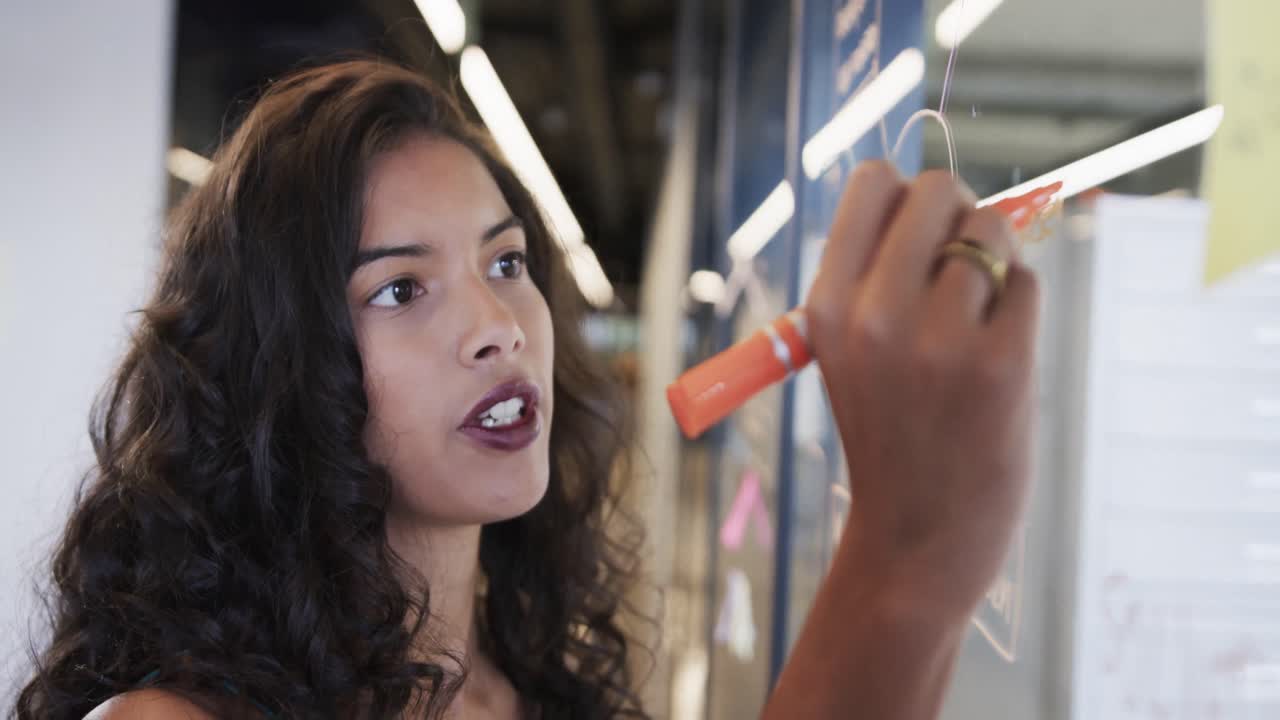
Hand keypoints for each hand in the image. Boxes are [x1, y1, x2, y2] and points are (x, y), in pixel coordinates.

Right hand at [803, 161, 1039, 620]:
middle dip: (956, 215)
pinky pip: (1026, 283)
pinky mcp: (1001, 365)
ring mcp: (939, 341)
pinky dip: (1019, 306)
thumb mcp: (848, 352)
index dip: (903, 194)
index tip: (915, 232)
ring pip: (990, 229)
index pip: (872, 182)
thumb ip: (877, 275)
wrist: (917, 535)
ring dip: (995, 260)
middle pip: (937, 189)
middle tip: (955, 270)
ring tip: (975, 318)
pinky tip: (997, 353)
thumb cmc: (890, 431)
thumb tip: (945, 193)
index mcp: (826, 307)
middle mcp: (875, 315)